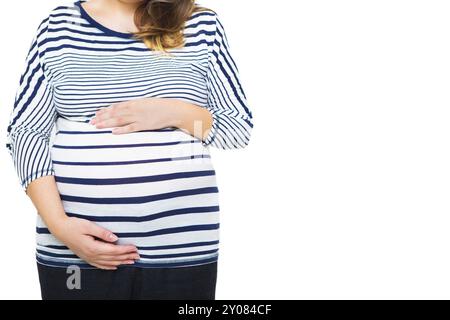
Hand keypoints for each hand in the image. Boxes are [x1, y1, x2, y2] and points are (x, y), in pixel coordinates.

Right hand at [52, 216, 139, 269]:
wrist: (60, 229)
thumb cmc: (74, 225)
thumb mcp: (89, 226)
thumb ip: (102, 232)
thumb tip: (115, 238)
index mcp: (93, 247)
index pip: (114, 250)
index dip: (125, 250)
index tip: (135, 248)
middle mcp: (91, 254)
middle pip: (113, 258)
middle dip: (126, 257)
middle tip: (138, 255)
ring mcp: (88, 257)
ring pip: (108, 263)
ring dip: (120, 262)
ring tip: (131, 261)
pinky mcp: (86, 257)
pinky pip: (99, 265)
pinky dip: (109, 266)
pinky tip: (115, 266)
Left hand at [89, 97, 212, 140]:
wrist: (174, 110)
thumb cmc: (162, 106)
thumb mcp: (147, 103)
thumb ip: (136, 106)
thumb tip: (127, 109)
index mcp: (135, 102)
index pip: (116, 106)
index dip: (105, 110)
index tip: (96, 113)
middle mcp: (134, 109)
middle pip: (114, 113)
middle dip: (102, 117)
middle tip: (91, 121)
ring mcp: (139, 118)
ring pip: (119, 120)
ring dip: (107, 123)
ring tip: (97, 126)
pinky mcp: (145, 125)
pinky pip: (131, 128)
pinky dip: (122, 130)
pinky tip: (113, 132)